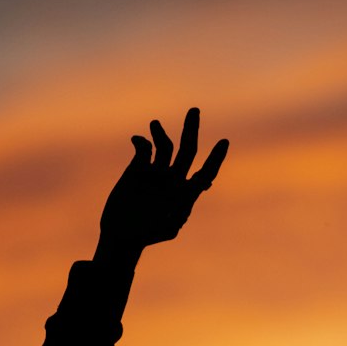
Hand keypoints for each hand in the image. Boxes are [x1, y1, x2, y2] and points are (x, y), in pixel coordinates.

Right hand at [96, 107, 228, 258]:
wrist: (122, 234)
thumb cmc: (148, 235)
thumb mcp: (169, 226)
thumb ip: (185, 207)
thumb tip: (204, 184)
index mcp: (185, 193)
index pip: (205, 172)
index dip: (215, 158)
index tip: (224, 142)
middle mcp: (174, 178)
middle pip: (188, 149)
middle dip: (191, 130)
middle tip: (195, 111)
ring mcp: (156, 171)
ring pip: (165, 145)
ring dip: (161, 133)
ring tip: (155, 124)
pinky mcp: (138, 167)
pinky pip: (144, 148)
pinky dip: (141, 141)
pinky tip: (137, 140)